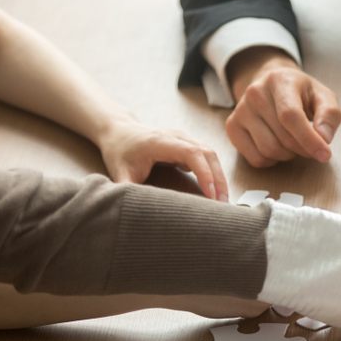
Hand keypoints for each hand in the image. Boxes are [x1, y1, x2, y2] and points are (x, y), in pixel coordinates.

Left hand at [97, 118, 227, 200]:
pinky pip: (207, 157)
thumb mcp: (118, 172)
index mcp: (160, 141)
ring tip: (223, 199)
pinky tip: (216, 189)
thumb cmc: (119, 150)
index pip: (192, 153)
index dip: (204, 173)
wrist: (119, 130)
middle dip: (218, 179)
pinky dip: (214, 173)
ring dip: (219, 176)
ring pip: (211, 155)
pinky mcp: (187, 145)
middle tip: (222, 203)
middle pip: (208, 153)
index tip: (210, 195)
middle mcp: (176, 137)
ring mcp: (184, 139)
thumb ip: (127, 190)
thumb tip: (134, 210)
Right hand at [226, 47, 340, 167]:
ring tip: (293, 141)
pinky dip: (272, 160)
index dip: (309, 140)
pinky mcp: (232, 127)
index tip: (325, 155)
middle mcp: (255, 93)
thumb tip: (324, 138)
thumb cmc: (300, 94)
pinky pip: (256, 159)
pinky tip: (277, 145)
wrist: (271, 85)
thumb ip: (329, 115)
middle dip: (303, 148)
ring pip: (269, 151)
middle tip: (311, 144)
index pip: (291, 116)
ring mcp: (240, 110)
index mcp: (279, 80)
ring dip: (288, 155)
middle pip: (283, 138)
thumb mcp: (323, 97)